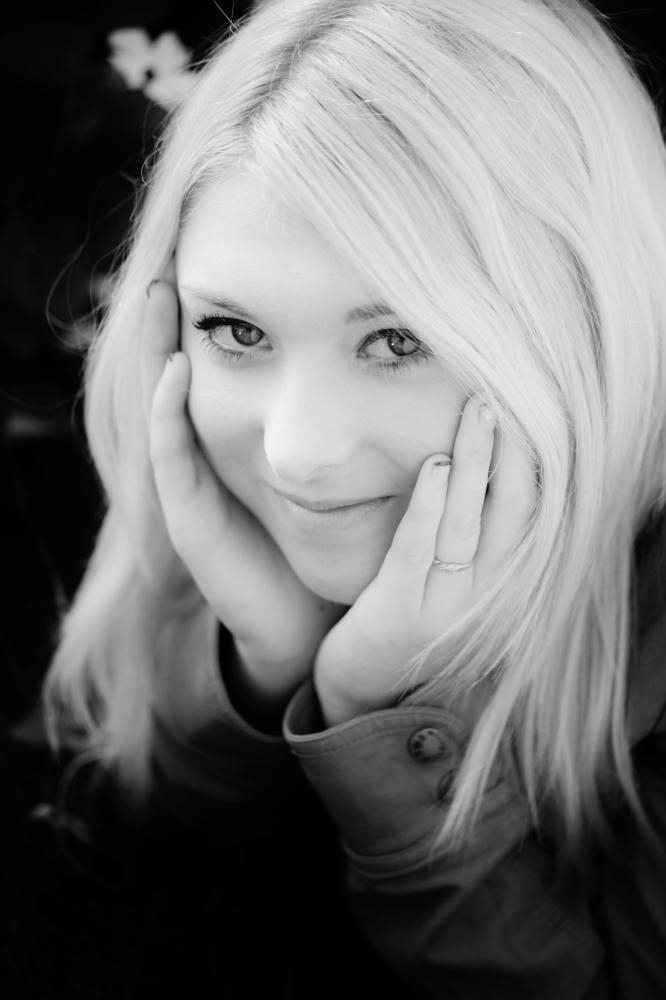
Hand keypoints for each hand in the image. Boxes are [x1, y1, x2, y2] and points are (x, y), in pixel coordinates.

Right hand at [143, 278, 344, 693]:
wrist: (306, 617)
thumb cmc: (326, 542)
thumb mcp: (333, 472)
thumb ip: (346, 426)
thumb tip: (396, 358)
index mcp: (234, 447)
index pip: (214, 371)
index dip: (211, 321)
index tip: (214, 262)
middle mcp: (204, 461)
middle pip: (177, 377)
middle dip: (169, 321)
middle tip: (168, 259)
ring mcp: (190, 488)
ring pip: (163, 406)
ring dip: (156, 350)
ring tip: (156, 295)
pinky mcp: (187, 516)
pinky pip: (169, 456)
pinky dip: (167, 412)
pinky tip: (174, 370)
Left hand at [314, 396, 537, 726]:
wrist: (364, 692)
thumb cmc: (407, 621)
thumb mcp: (450, 581)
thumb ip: (468, 535)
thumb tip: (475, 464)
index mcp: (500, 584)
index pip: (531, 513)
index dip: (531, 460)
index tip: (525, 409)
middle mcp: (485, 596)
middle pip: (512, 510)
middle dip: (510, 449)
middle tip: (502, 395)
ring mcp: (445, 607)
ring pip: (470, 522)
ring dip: (475, 463)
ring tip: (476, 412)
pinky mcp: (401, 612)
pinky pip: (420, 551)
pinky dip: (430, 506)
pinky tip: (436, 467)